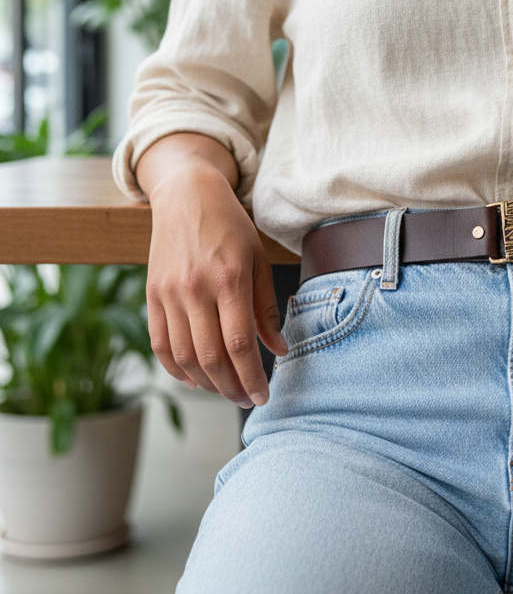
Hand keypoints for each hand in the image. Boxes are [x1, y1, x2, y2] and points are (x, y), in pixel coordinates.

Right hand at [139, 136, 288, 407]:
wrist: (186, 194)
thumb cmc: (229, 225)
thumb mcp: (258, 258)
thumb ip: (266, 307)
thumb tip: (279, 349)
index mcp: (228, 279)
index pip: (239, 344)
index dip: (252, 377)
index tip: (263, 395)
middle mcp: (195, 289)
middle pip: (210, 358)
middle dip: (231, 388)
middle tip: (247, 399)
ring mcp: (168, 294)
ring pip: (184, 357)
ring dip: (206, 383)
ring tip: (226, 390)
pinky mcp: (151, 295)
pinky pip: (160, 344)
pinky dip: (175, 369)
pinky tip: (194, 379)